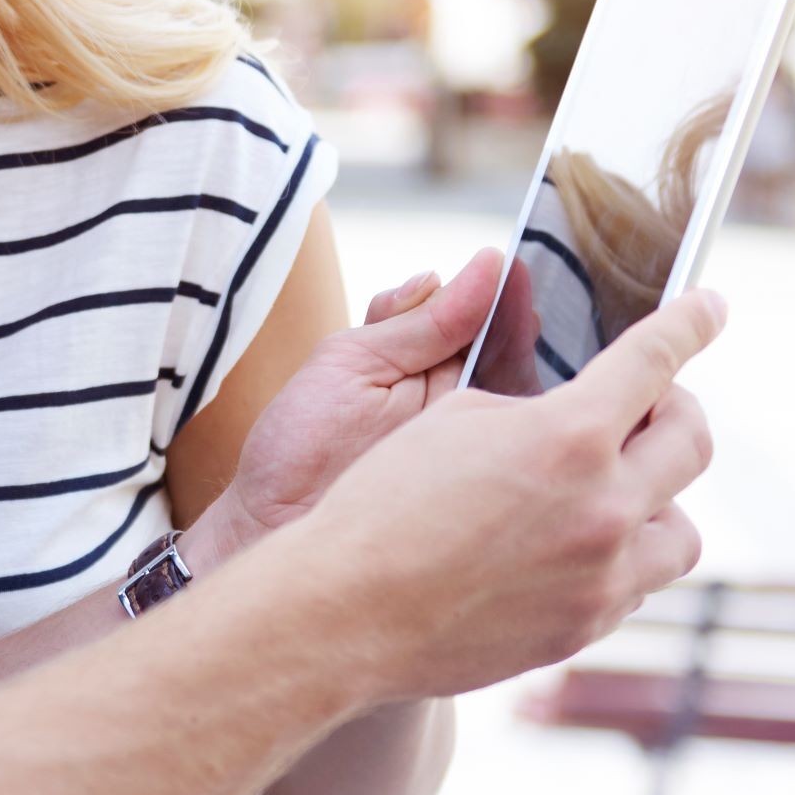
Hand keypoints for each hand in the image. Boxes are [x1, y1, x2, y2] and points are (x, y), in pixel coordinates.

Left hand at [194, 247, 542, 561]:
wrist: (267, 527)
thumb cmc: (299, 446)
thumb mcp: (352, 363)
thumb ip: (417, 322)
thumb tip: (478, 268)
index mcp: (428, 364)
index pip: (479, 321)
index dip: (498, 298)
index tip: (510, 268)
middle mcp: (460, 405)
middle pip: (510, 361)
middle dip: (518, 331)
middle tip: (524, 308)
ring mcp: (475, 452)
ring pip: (521, 407)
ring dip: (525, 378)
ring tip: (527, 344)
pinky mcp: (486, 497)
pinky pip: (517, 460)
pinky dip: (525, 435)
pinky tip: (526, 414)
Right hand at [286, 289, 722, 703]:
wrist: (347, 611)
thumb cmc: (384, 503)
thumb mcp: (456, 419)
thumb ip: (535, 406)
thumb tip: (586, 413)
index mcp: (568, 437)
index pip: (654, 360)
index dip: (689, 323)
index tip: (710, 308)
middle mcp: (602, 508)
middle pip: (691, 442)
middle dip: (677, 411)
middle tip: (650, 407)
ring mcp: (601, 578)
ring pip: (681, 530)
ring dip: (658, 500)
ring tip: (613, 492)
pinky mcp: (584, 628)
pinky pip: (635, 585)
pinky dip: (617, 558)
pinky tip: (570, 547)